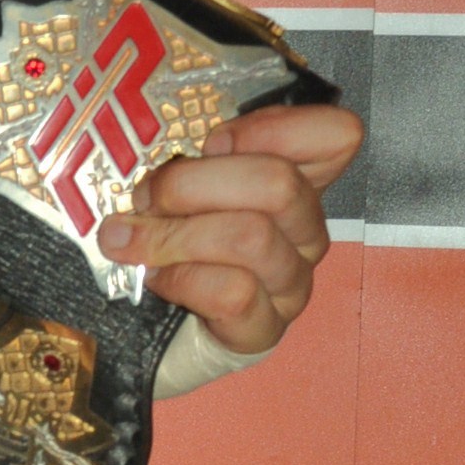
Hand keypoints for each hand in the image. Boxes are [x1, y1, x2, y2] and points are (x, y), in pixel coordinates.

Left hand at [95, 102, 364, 353]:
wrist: (145, 336)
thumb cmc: (163, 245)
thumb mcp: (173, 189)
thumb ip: (184, 159)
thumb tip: (159, 148)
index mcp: (291, 184)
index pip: (336, 136)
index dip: (276, 128)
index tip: (213, 141)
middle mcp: (304, 232)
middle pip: (279, 183)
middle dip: (193, 183)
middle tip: (144, 197)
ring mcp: (290, 283)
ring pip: (252, 237)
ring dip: (174, 234)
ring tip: (128, 240)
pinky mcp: (263, 330)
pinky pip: (235, 293)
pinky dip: (182, 279)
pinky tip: (156, 279)